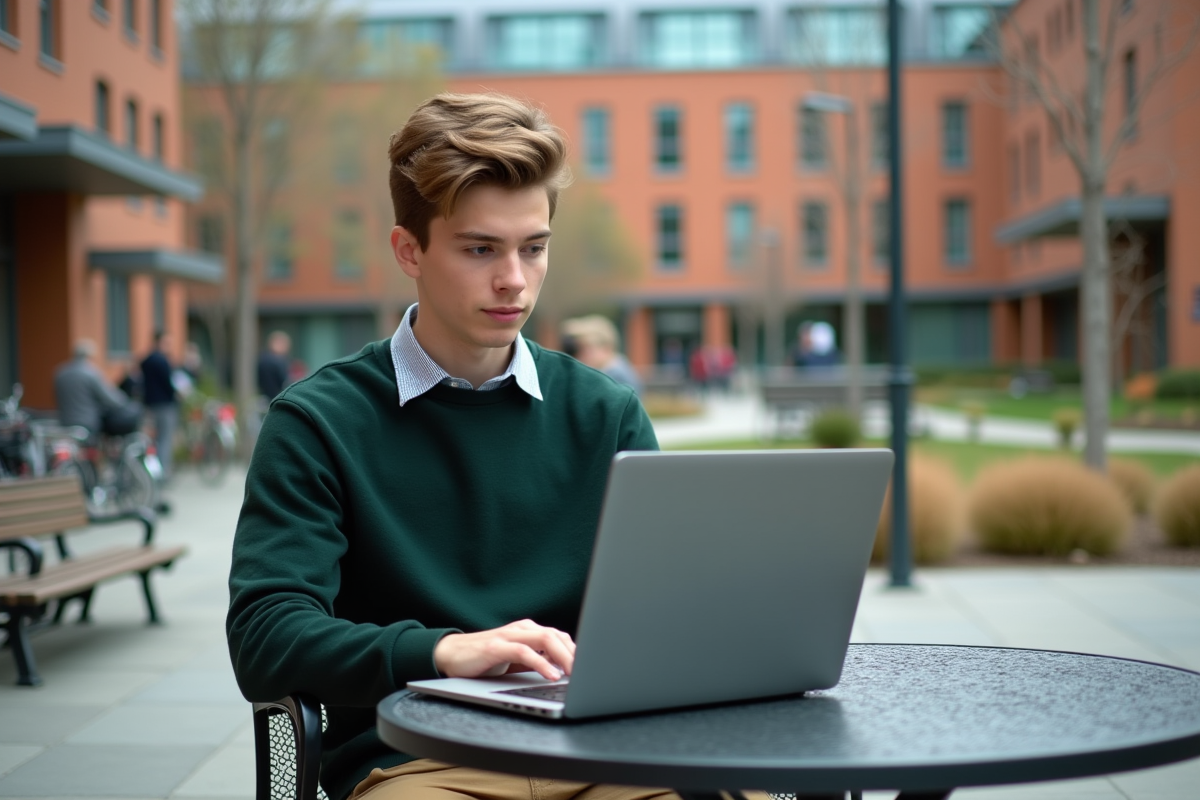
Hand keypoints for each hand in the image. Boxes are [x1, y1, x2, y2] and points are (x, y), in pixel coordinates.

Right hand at [434, 619, 575, 680]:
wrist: (450, 655)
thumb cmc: (483, 659)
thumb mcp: (515, 662)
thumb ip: (536, 661)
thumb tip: (562, 670)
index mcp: (527, 631)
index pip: (559, 636)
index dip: (576, 651)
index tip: (590, 667)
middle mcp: (521, 629)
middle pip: (556, 635)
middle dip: (574, 654)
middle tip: (587, 672)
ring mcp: (508, 635)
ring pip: (545, 639)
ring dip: (563, 656)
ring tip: (574, 673)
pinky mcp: (496, 647)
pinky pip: (524, 652)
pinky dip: (541, 663)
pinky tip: (551, 675)